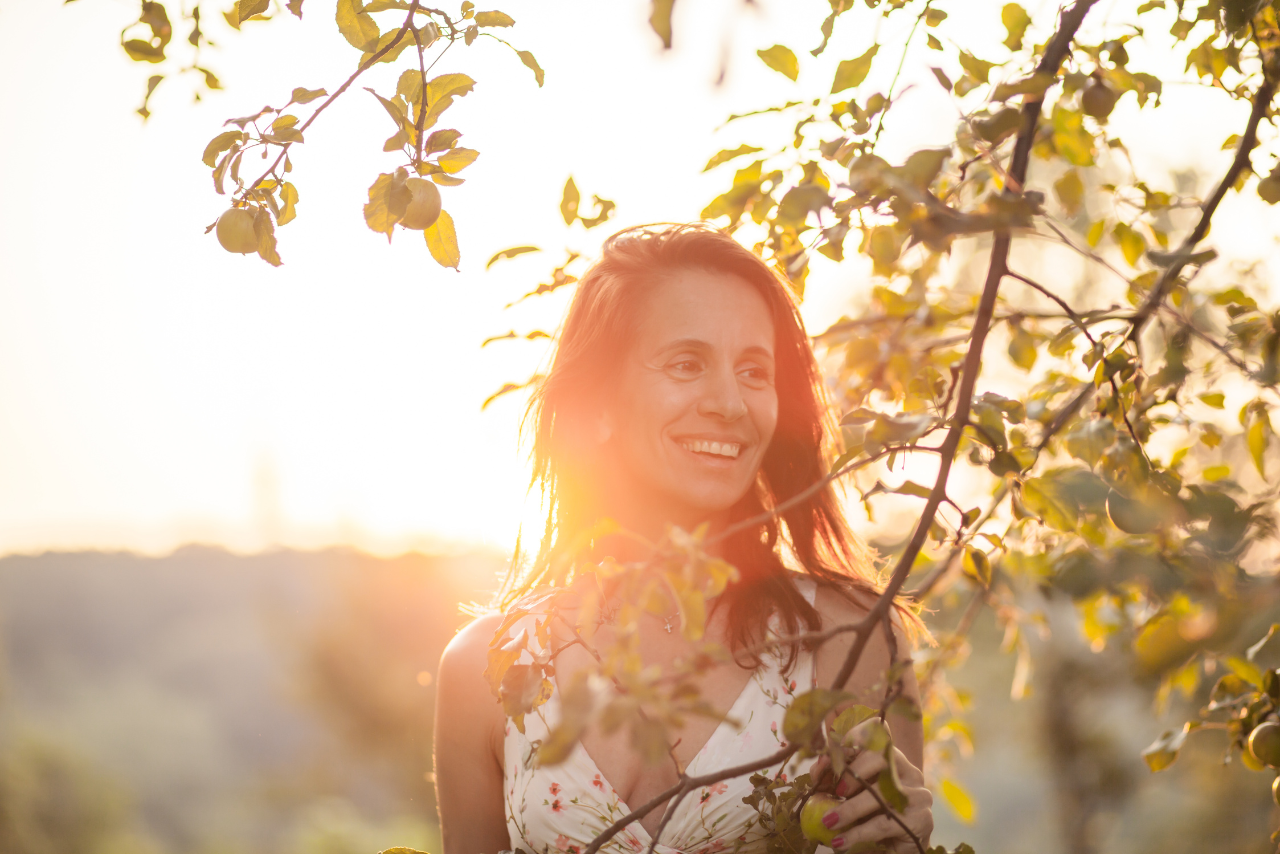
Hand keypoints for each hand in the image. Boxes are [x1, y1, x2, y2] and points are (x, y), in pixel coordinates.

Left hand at [808, 723, 932, 852]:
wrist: (897, 850)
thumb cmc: (871, 817)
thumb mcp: (851, 797)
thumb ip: (836, 781)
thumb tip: (818, 769)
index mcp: (892, 760)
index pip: (877, 735)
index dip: (854, 738)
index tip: (834, 753)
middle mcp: (909, 772)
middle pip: (882, 757)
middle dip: (855, 771)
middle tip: (837, 790)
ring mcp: (918, 795)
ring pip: (881, 793)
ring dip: (851, 808)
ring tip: (829, 821)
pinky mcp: (921, 820)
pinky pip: (884, 823)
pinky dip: (858, 833)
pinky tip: (841, 841)